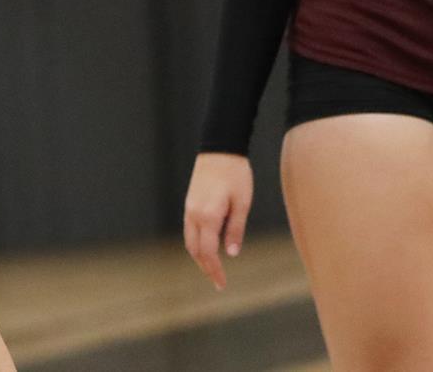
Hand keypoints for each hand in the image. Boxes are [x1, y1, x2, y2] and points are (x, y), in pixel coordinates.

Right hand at [182, 152, 253, 290]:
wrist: (220, 148)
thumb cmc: (236, 175)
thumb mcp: (242, 203)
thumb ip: (235, 230)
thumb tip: (231, 254)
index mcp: (208, 216)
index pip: (209, 252)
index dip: (215, 270)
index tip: (222, 284)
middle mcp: (194, 215)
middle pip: (195, 250)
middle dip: (206, 268)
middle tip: (218, 282)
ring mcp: (189, 208)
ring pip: (190, 241)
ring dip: (199, 257)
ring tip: (212, 268)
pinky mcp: (190, 202)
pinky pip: (190, 229)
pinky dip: (197, 243)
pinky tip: (208, 246)